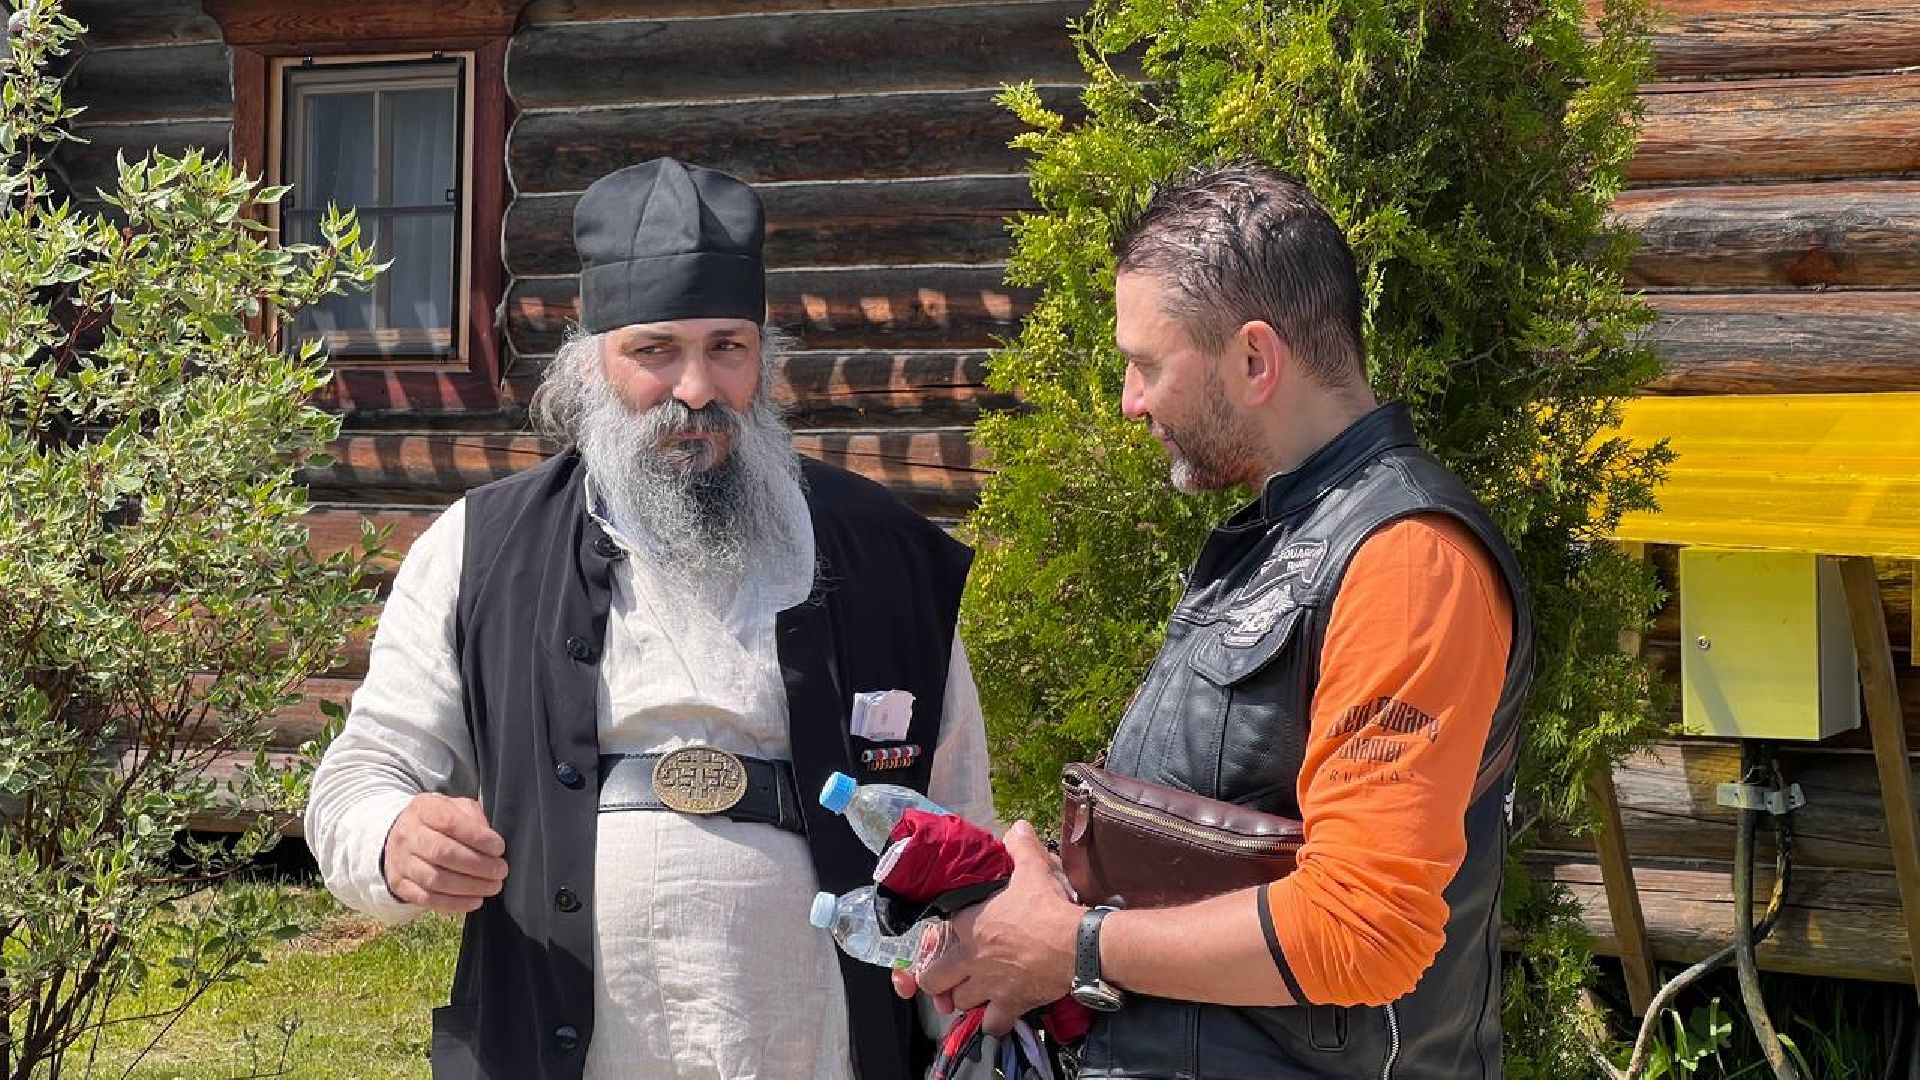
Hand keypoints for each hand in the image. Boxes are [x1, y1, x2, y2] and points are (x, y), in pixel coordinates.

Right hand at [382, 793, 507, 913]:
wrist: (402, 835)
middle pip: (441, 853)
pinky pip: (426, 899)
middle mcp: (408, 835)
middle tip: (500, 871)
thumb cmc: (439, 821)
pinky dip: (454, 903)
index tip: (499, 847)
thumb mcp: (456, 807)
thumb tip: (491, 842)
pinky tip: (475, 901)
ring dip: (468, 887)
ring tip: (492, 886)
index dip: (477, 837)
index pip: (450, 822)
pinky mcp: (400, 884)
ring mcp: (401, 861)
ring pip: (434, 879)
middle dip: (477, 865)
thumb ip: (473, 818)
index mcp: (424, 809)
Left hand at [902, 820, 1082, 1035]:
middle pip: (934, 978)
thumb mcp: (1032, 870)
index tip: (957, 934)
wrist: (1077, 945)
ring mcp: (988, 985)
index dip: (948, 933)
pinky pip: (990, 1024)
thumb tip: (1017, 827)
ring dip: (966, 997)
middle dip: (939, 978)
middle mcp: (971, 958)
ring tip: (978, 989)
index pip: (940, 931)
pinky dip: (994, 1021)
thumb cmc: (1048, 906)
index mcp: (969, 924)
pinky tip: (1002, 1012)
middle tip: (952, 973)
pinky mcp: (1009, 1005)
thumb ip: (1019, 847)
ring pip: (959, 1001)